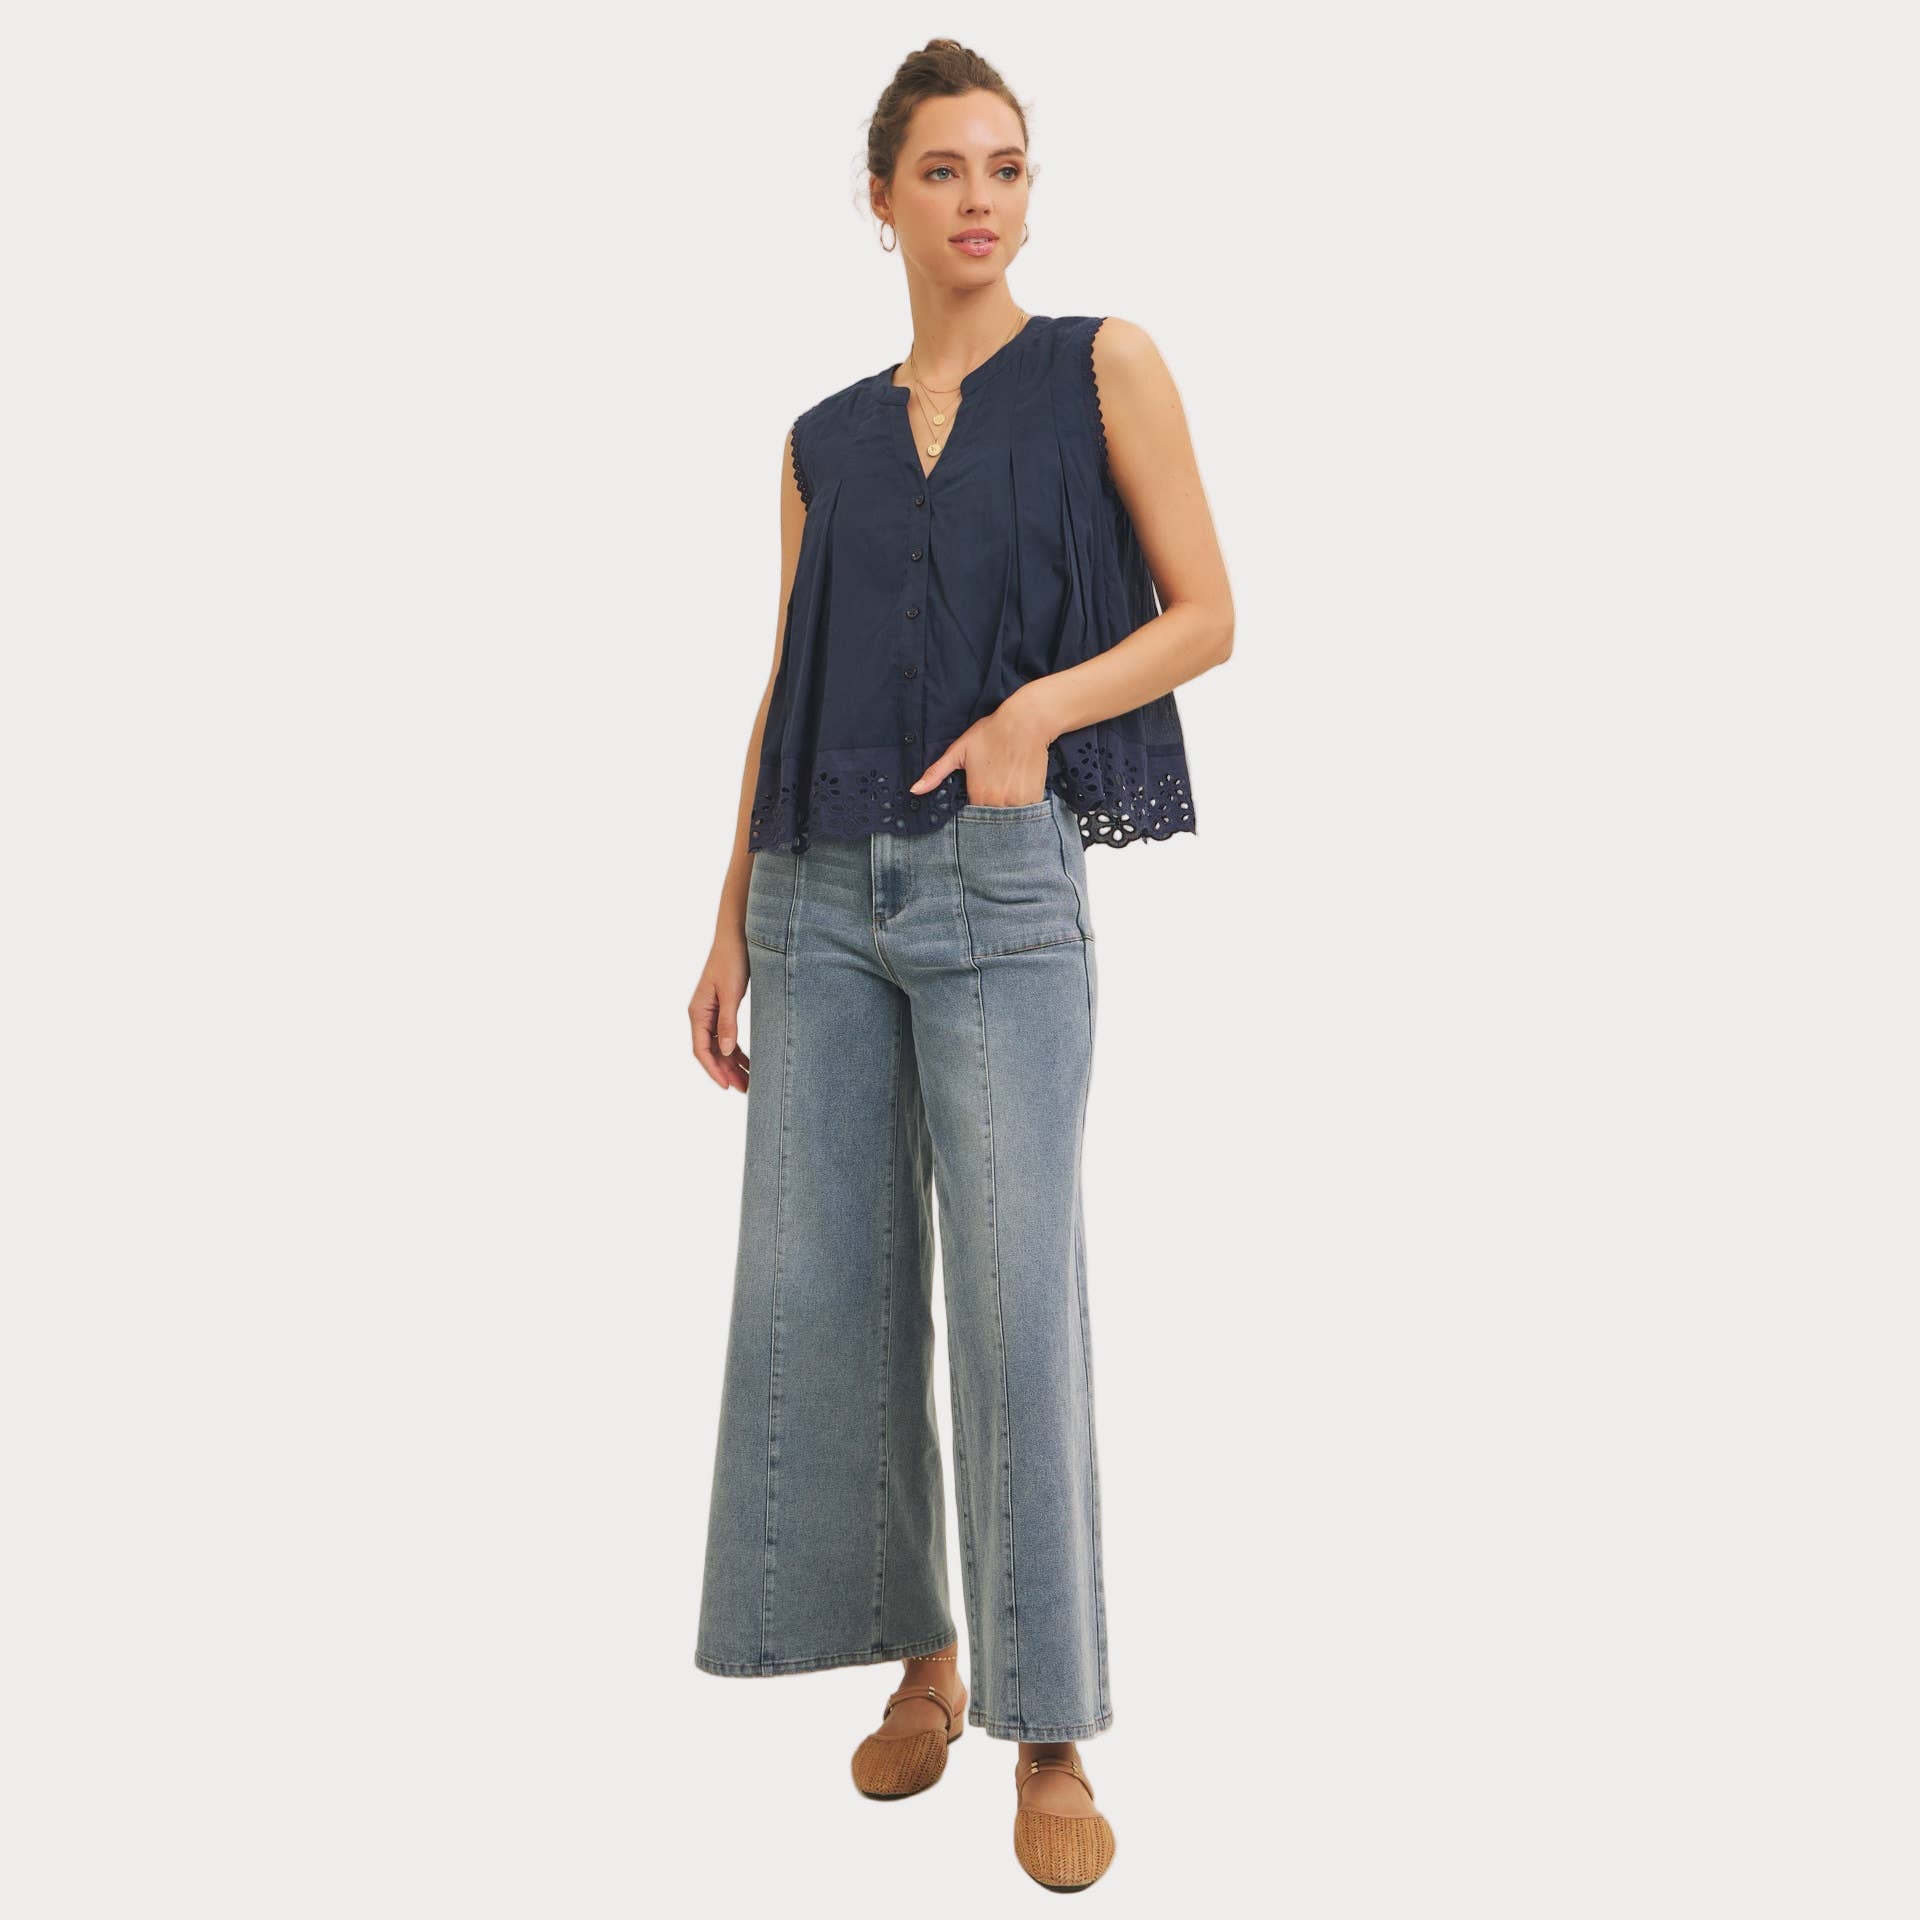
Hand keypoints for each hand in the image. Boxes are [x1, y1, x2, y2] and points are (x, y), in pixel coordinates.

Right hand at [689, 931, 751, 1091]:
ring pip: (720, 1046)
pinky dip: (737, 1050)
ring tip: (750, 1081)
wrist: (736, 936)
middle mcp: (701, 1015)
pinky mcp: (723, 1008)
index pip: (702, 1050)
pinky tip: (750, 1061)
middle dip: (726, 1072)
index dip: (714, 1070)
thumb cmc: (732, 960)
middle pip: (711, 1052)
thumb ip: (728, 1022)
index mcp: (698, 1012)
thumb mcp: (731, 993)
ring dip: (733, 1064)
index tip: (728, 1086)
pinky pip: (727, 1036)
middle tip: (745, 1089)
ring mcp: (711, 1012)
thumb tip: (727, 1050)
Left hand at [909, 690, 1051, 806]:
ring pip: (1008, 819)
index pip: (970, 818)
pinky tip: (1017, 788)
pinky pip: (1026, 813)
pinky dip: (1020, 807)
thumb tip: (914, 790)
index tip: (974, 797)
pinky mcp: (1034, 797)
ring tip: (1004, 788)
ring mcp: (1018, 801)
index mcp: (978, 794)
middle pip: (990, 820)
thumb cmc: (991, 733)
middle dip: (988, 813)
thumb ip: (936, 773)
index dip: (971, 811)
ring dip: (1004, 811)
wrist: (1026, 722)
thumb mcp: (958, 751)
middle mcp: (998, 802)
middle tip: (992, 789)